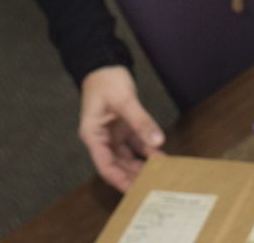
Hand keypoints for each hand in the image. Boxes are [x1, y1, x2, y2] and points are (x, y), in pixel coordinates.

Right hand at [79, 66, 163, 191]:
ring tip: (159, 174)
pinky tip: (160, 155)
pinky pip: (135, 144)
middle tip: (151, 186)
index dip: (119, 179)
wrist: (105, 63)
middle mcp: (102, 138)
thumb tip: (157, 141)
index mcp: (93, 135)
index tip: (134, 190)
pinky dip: (147, 150)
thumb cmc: (106, 80)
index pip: (105, 165)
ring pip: (127, 157)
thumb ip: (141, 122)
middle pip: (117, 164)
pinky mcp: (123, 127)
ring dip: (142, 165)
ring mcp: (113, 134)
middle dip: (133, 176)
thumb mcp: (124, 100)